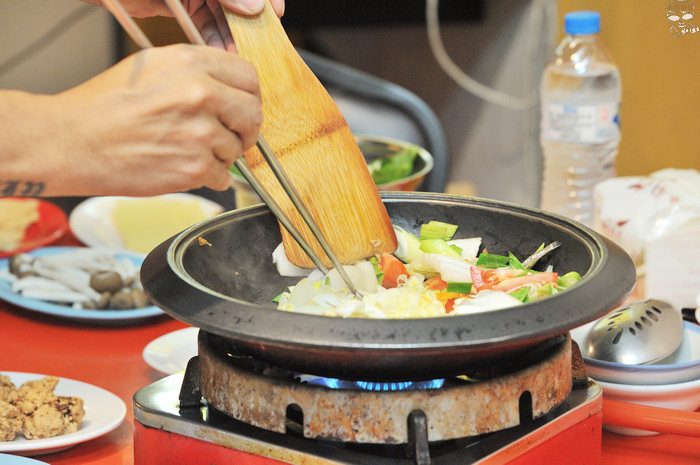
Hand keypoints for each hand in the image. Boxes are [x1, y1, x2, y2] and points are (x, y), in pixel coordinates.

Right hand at [41, 44, 261, 195]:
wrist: (73, 142)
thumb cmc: (104, 106)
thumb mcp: (151, 66)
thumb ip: (196, 72)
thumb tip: (228, 86)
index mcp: (192, 64)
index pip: (249, 77)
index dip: (247, 95)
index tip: (240, 106)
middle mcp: (201, 94)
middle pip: (253, 113)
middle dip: (244, 127)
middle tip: (230, 134)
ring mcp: (201, 133)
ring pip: (237, 148)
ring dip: (221, 154)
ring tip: (190, 151)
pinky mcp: (196, 167)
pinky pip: (223, 176)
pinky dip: (210, 177)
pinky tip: (185, 168)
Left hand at [85, 0, 284, 50]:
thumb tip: (256, 6)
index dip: (265, 2)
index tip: (274, 17)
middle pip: (241, 5)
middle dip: (248, 28)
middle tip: (254, 48)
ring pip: (225, 19)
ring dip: (231, 39)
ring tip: (235, 56)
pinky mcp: (185, 7)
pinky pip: (207, 26)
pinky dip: (213, 41)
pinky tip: (218, 54)